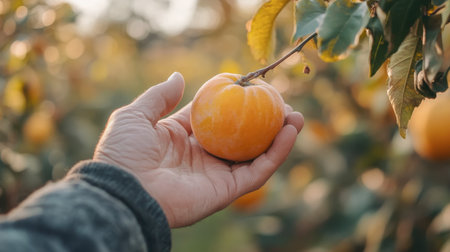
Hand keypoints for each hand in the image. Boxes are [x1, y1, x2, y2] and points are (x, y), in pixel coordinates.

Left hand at [93, 72, 303, 227]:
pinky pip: (258, 172)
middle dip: (264, 121)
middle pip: (242, 137)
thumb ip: (158, 97)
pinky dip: (277, 154)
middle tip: (282, 103)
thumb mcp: (136, 115)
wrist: (122, 191)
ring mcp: (216, 174)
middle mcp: (203, 156)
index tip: (253, 86)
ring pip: (256, 155)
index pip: (216, 117)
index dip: (235, 102)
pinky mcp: (226, 191)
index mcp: (183, 138)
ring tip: (296, 116)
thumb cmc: (123, 153)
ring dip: (279, 137)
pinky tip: (289, 132)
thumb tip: (178, 77)